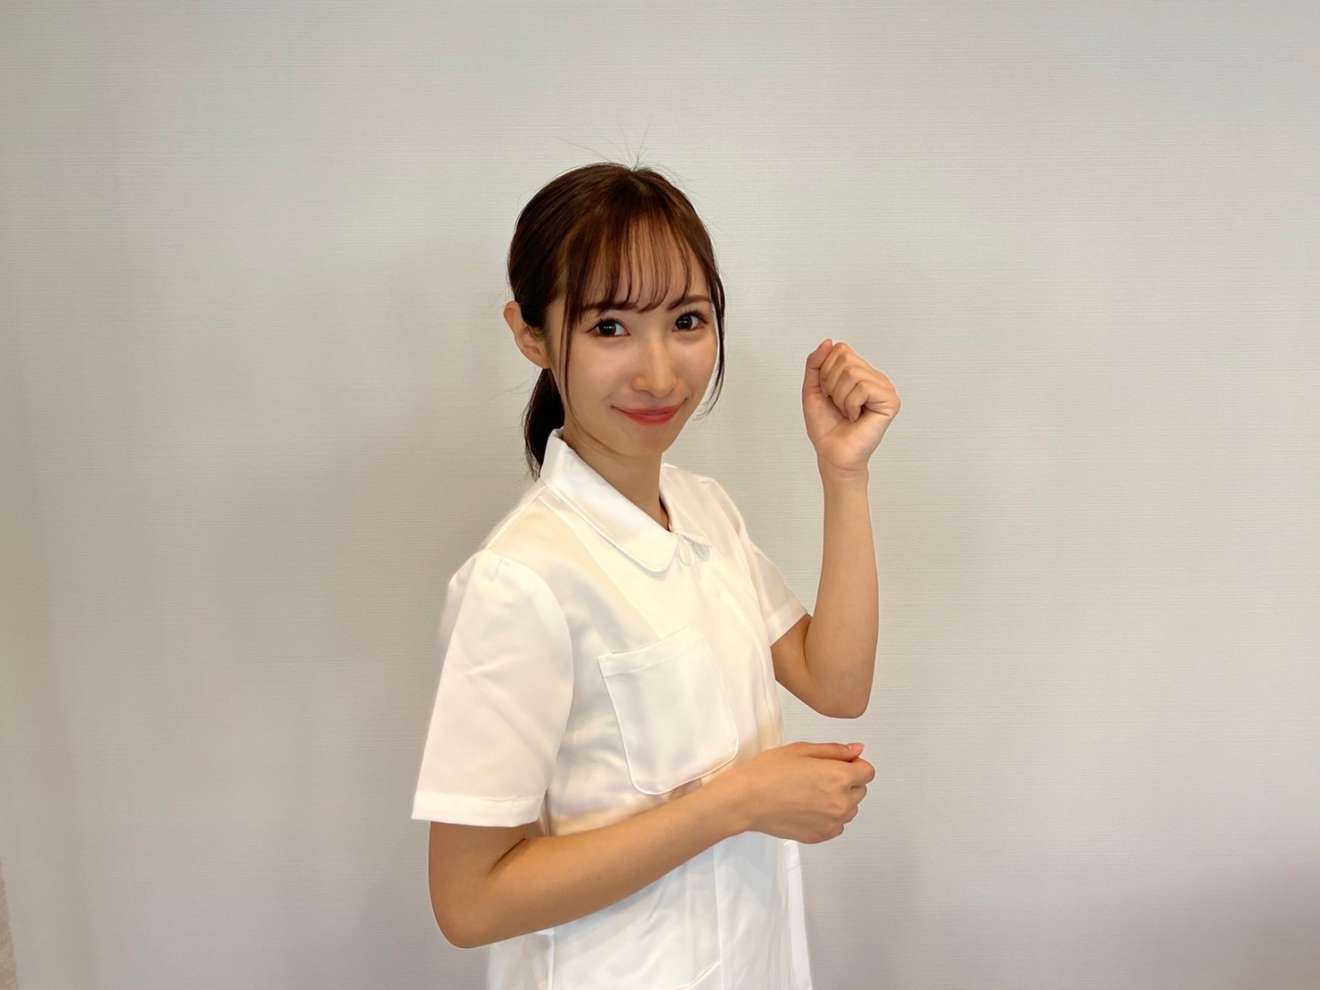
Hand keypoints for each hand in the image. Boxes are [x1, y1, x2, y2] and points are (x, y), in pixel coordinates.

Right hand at [729, 741, 874, 843]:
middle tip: (818, 776)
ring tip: (811, 792)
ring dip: (839, 800)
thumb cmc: (768, 772)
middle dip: (847, 781)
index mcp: (839, 777)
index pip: (868, 771)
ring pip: (850, 809)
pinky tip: (807, 807)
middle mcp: (841, 803)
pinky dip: (828, 817)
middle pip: (860, 790)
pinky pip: (837, 825)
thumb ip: (834, 751)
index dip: (853, 764)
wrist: (745, 801)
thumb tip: (857, 751)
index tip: (837, 763)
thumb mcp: (802, 750)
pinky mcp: (821, 836)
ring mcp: (832, 823)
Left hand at [802, 339, 900, 476]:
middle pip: (845, 359)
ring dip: (841, 397)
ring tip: (847, 412)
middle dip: (831, 384)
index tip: (829, 394)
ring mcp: (885, 388)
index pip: (840, 349)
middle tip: (838, 405)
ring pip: (852, 373)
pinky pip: (863, 388)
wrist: (831, 453)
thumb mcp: (812, 388)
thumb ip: (816, 363)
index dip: (825, 372)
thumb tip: (829, 342)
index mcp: (859, 371)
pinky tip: (856, 416)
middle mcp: (874, 377)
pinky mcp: (890, 401)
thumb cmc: (825, 426)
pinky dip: (851, 404)